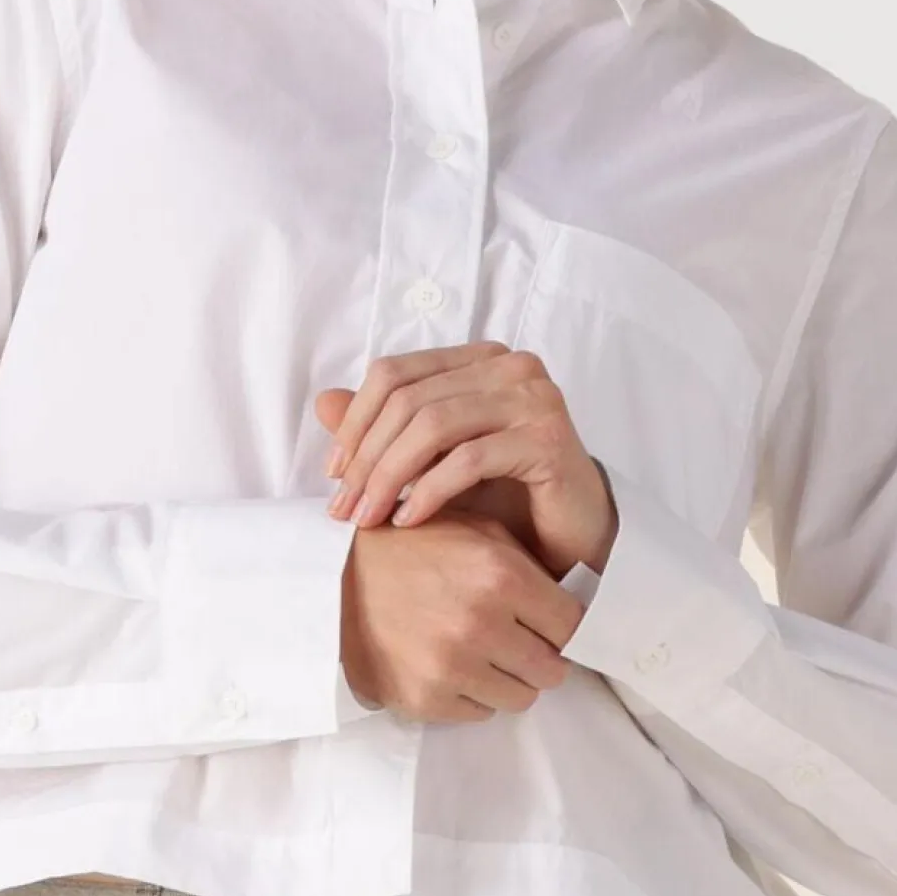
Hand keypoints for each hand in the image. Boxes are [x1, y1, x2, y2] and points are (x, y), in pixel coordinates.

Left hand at [314, 344, 618, 578]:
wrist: (574, 535)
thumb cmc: (506, 498)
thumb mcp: (434, 461)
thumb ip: (385, 430)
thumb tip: (322, 402)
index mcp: (479, 360)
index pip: (395, 373)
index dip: (355, 421)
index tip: (334, 473)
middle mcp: (510, 366)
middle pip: (409, 400)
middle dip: (367, 457)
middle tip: (344, 507)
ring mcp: (533, 398)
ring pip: (434, 426)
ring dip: (390, 476)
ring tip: (368, 518)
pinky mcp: (547, 438)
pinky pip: (469, 459)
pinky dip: (430, 491)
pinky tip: (409, 521)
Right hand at [340, 509, 583, 723]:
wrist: (334, 576)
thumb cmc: (413, 548)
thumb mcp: (477, 531)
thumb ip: (529, 566)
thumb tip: (575, 606)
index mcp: (500, 576)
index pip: (573, 625)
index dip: (563, 624)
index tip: (549, 623)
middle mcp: (480, 625)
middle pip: (553, 670)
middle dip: (540, 656)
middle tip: (516, 641)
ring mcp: (451, 667)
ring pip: (521, 698)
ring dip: (508, 679)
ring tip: (480, 652)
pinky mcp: (425, 699)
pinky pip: (478, 713)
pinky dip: (471, 694)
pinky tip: (448, 664)